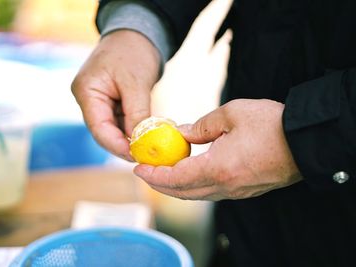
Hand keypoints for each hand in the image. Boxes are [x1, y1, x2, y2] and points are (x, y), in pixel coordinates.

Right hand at [71, 30, 159, 159]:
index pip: (98, 127)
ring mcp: (98, 102)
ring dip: (129, 138)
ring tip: (149, 146)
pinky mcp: (110, 103)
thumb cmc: (133, 52)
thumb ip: (137, 113)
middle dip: (124, 145)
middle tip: (145, 155)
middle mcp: (88, 99)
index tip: (136, 155)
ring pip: (113, 129)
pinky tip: (146, 135)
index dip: (116, 145)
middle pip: (103, 131)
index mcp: (86, 91)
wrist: (136, 34)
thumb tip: (141, 141)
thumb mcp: (136, 82)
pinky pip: (120, 121)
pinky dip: (132, 128)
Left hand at [134, 99, 301, 199]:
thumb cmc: (271, 124)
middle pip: (182, 192)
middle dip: (160, 183)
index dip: (153, 175)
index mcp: (218, 168)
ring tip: (163, 172)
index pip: (175, 178)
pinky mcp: (244, 191)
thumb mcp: (231, 114)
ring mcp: (236, 192)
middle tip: (145, 171)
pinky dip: (193, 186)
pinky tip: (189, 172)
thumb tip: (181, 134)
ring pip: (196, 195)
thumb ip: (200, 127)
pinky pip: (211, 193)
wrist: (306, 140)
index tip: (137, 168)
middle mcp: (225, 186)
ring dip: (176, 186)